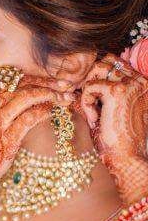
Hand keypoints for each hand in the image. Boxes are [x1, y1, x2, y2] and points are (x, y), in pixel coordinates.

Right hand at [0, 72, 74, 194]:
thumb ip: (3, 97)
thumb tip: (34, 86)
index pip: (16, 77)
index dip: (38, 77)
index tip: (55, 80)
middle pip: (25, 85)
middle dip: (49, 84)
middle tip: (66, 87)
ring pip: (28, 98)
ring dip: (50, 96)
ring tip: (64, 99)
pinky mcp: (6, 138)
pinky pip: (30, 119)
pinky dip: (43, 112)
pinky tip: (50, 112)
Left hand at [78, 54, 147, 204]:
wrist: (127, 159)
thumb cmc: (116, 140)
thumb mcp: (110, 110)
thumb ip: (102, 93)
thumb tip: (79, 80)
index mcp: (141, 84)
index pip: (114, 63)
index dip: (95, 76)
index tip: (88, 97)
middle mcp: (139, 80)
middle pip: (105, 61)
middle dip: (90, 78)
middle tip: (85, 100)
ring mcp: (130, 84)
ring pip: (97, 68)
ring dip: (88, 89)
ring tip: (92, 111)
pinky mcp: (117, 92)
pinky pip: (90, 86)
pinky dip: (86, 102)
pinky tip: (94, 120)